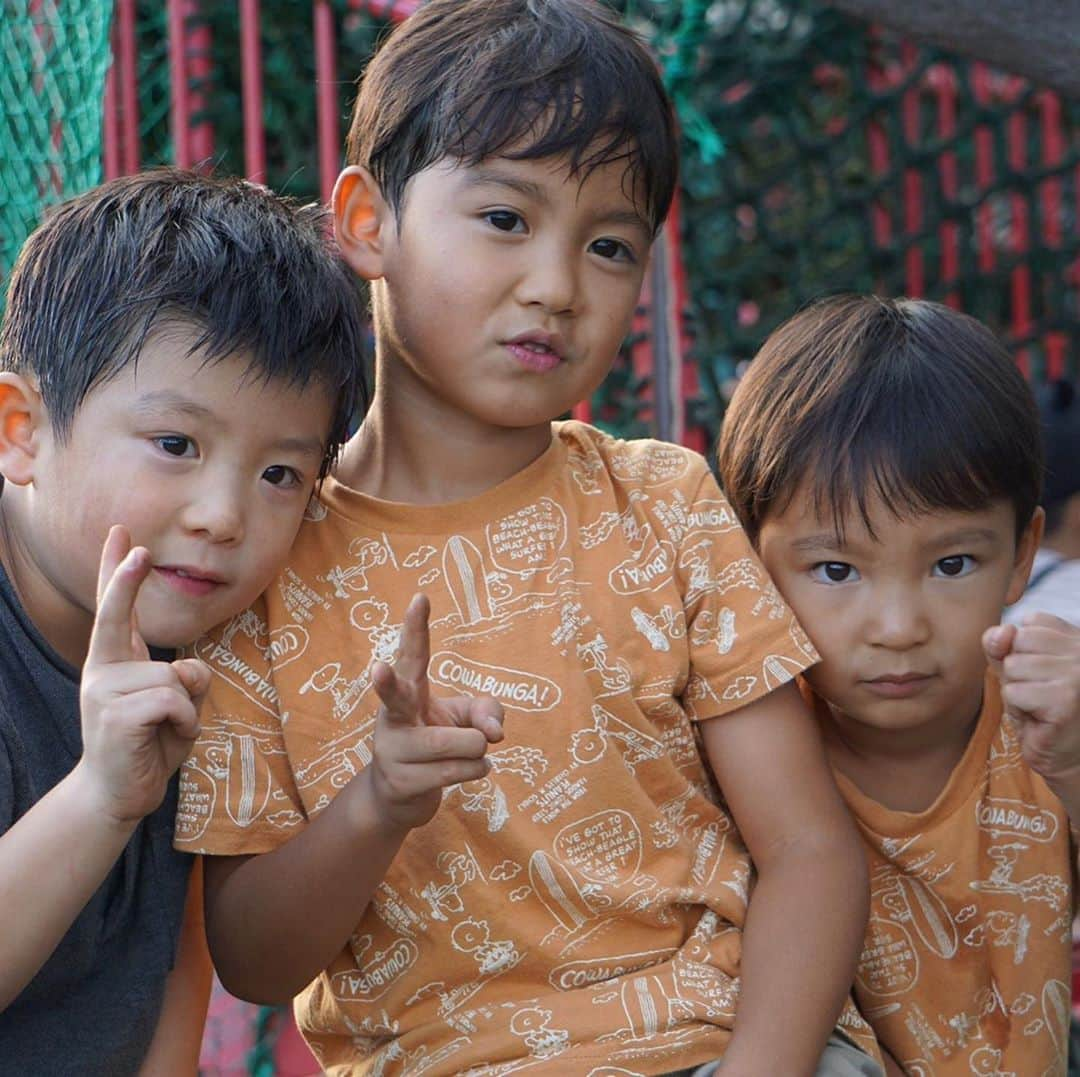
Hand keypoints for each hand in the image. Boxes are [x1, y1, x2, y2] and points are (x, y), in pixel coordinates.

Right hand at [77, 525, 210, 824]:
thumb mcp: (177, 705)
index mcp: (115, 662)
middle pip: (116, 615)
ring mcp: (104, 690)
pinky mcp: (115, 715)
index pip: (116, 609)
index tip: (123, 534)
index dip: (118, 570)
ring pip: (174, 675)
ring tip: (167, 730)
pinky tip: (167, 739)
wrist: (120, 794)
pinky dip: (186, 722)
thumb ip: (185, 679)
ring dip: (188, 707)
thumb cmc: (152, 744)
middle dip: (125, 579)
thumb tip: (184, 668)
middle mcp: (103, 669)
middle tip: (140, 549)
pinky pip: (175, 700)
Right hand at [368, 594, 503, 831]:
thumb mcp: (463, 719)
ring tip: (470, 752)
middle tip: (377, 669)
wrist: (398, 798)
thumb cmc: (435, 744)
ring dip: (476, 749)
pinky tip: (466, 770)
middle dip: (386, 683)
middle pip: (394, 696)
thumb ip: (487, 712)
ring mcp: (393, 751)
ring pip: (457, 744)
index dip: (416, 626)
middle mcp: (393, 717)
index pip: (413, 654)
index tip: (420, 598)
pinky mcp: (402, 783)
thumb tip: (494, 734)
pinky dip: (476, 770)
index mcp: (408, 691)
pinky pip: (459, 771)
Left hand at [984, 613, 1079, 789]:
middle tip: (1041, 694)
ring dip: (1018, 691)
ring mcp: (1078, 675)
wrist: (1067, 755)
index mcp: (1078, 637)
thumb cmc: (1042, 710)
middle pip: (1018, 642)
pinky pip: (1014, 692)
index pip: (1031, 622)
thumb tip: (1001, 630)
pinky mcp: (1065, 700)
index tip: (1045, 675)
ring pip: (1013, 666)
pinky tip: (1041, 720)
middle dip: (1018, 671)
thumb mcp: (1018, 669)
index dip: (1024, 651)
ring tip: (1040, 706)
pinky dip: (1019, 709)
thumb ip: (1002, 644)